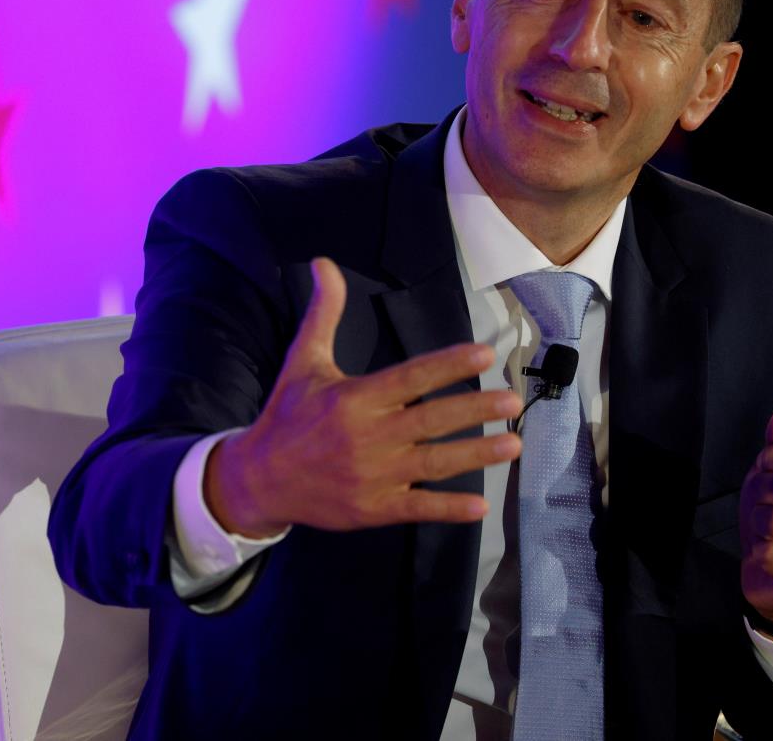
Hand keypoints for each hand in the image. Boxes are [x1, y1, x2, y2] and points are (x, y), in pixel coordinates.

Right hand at [204, 256, 521, 537]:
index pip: (410, 377)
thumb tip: (323, 263)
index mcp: (353, 399)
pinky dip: (448, 509)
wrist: (258, 479)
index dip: (448, 365)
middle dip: (475, 410)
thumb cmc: (288, 415)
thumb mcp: (303, 360)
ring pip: (433, 465)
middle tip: (514, 401)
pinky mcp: (373, 509)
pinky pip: (417, 509)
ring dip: (475, 455)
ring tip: (513, 444)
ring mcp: (372, 477)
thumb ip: (323, 313)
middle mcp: (367, 437)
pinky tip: (479, 505)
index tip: (485, 353)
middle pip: (430, 421)